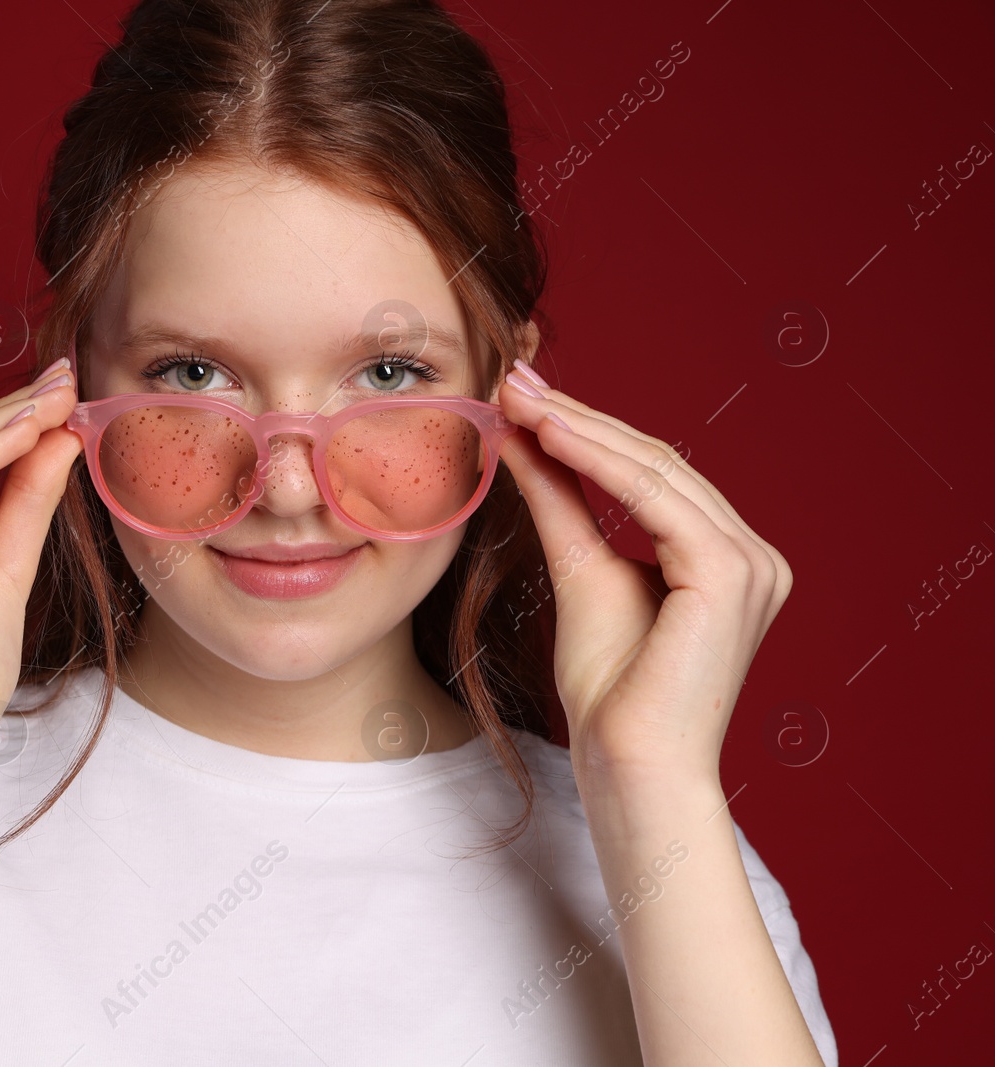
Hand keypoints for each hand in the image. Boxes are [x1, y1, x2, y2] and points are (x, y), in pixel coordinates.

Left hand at [492, 360, 793, 786]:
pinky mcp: (731, 576)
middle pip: (655, 462)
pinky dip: (598, 461)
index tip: (521, 394)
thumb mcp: (579, 572)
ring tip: (518, 398)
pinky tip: (548, 434)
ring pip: (655, 471)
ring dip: (581, 428)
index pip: (651, 473)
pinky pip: (657, 499)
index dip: (584, 428)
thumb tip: (523, 437)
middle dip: (578, 416)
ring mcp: (752, 564)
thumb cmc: (610, 693)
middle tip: (512, 377)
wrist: (629, 766)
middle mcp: (752, 556)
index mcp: (725, 557)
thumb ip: (561, 501)